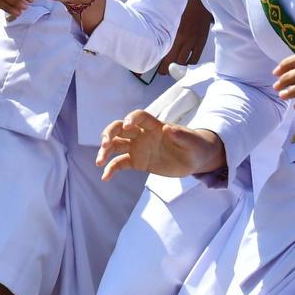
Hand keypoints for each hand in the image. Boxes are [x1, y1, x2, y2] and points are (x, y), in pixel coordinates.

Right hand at [95, 110, 224, 179]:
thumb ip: (181, 136)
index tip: (127, 125)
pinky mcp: (137, 161)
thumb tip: (169, 129)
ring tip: (99, 162)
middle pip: (120, 128)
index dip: (131, 118)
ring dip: (105, 151)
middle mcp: (142, 134)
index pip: (139, 116)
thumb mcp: (192, 142)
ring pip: (116, 145)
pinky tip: (105, 177)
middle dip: (109, 134)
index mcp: (155, 126)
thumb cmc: (195, 146)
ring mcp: (138, 147)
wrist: (195, 159)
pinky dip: (111, 169)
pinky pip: (120, 163)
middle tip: (105, 144)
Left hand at [158, 0, 210, 75]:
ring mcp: (191, 41)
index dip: (153, 60)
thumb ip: (161, 28)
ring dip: (176, 68)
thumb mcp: (168, 17)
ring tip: (172, 71)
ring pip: (182, 61)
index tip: (148, 66)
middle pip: (170, 60)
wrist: (199, 2)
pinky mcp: (201, 42)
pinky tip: (186, 65)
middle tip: (161, 72)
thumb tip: (151, 36)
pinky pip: (194, 58)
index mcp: (170, 32)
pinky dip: (189, 64)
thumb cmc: (182, 7)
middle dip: (165, 69)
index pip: (160, 51)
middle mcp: (180, 38)